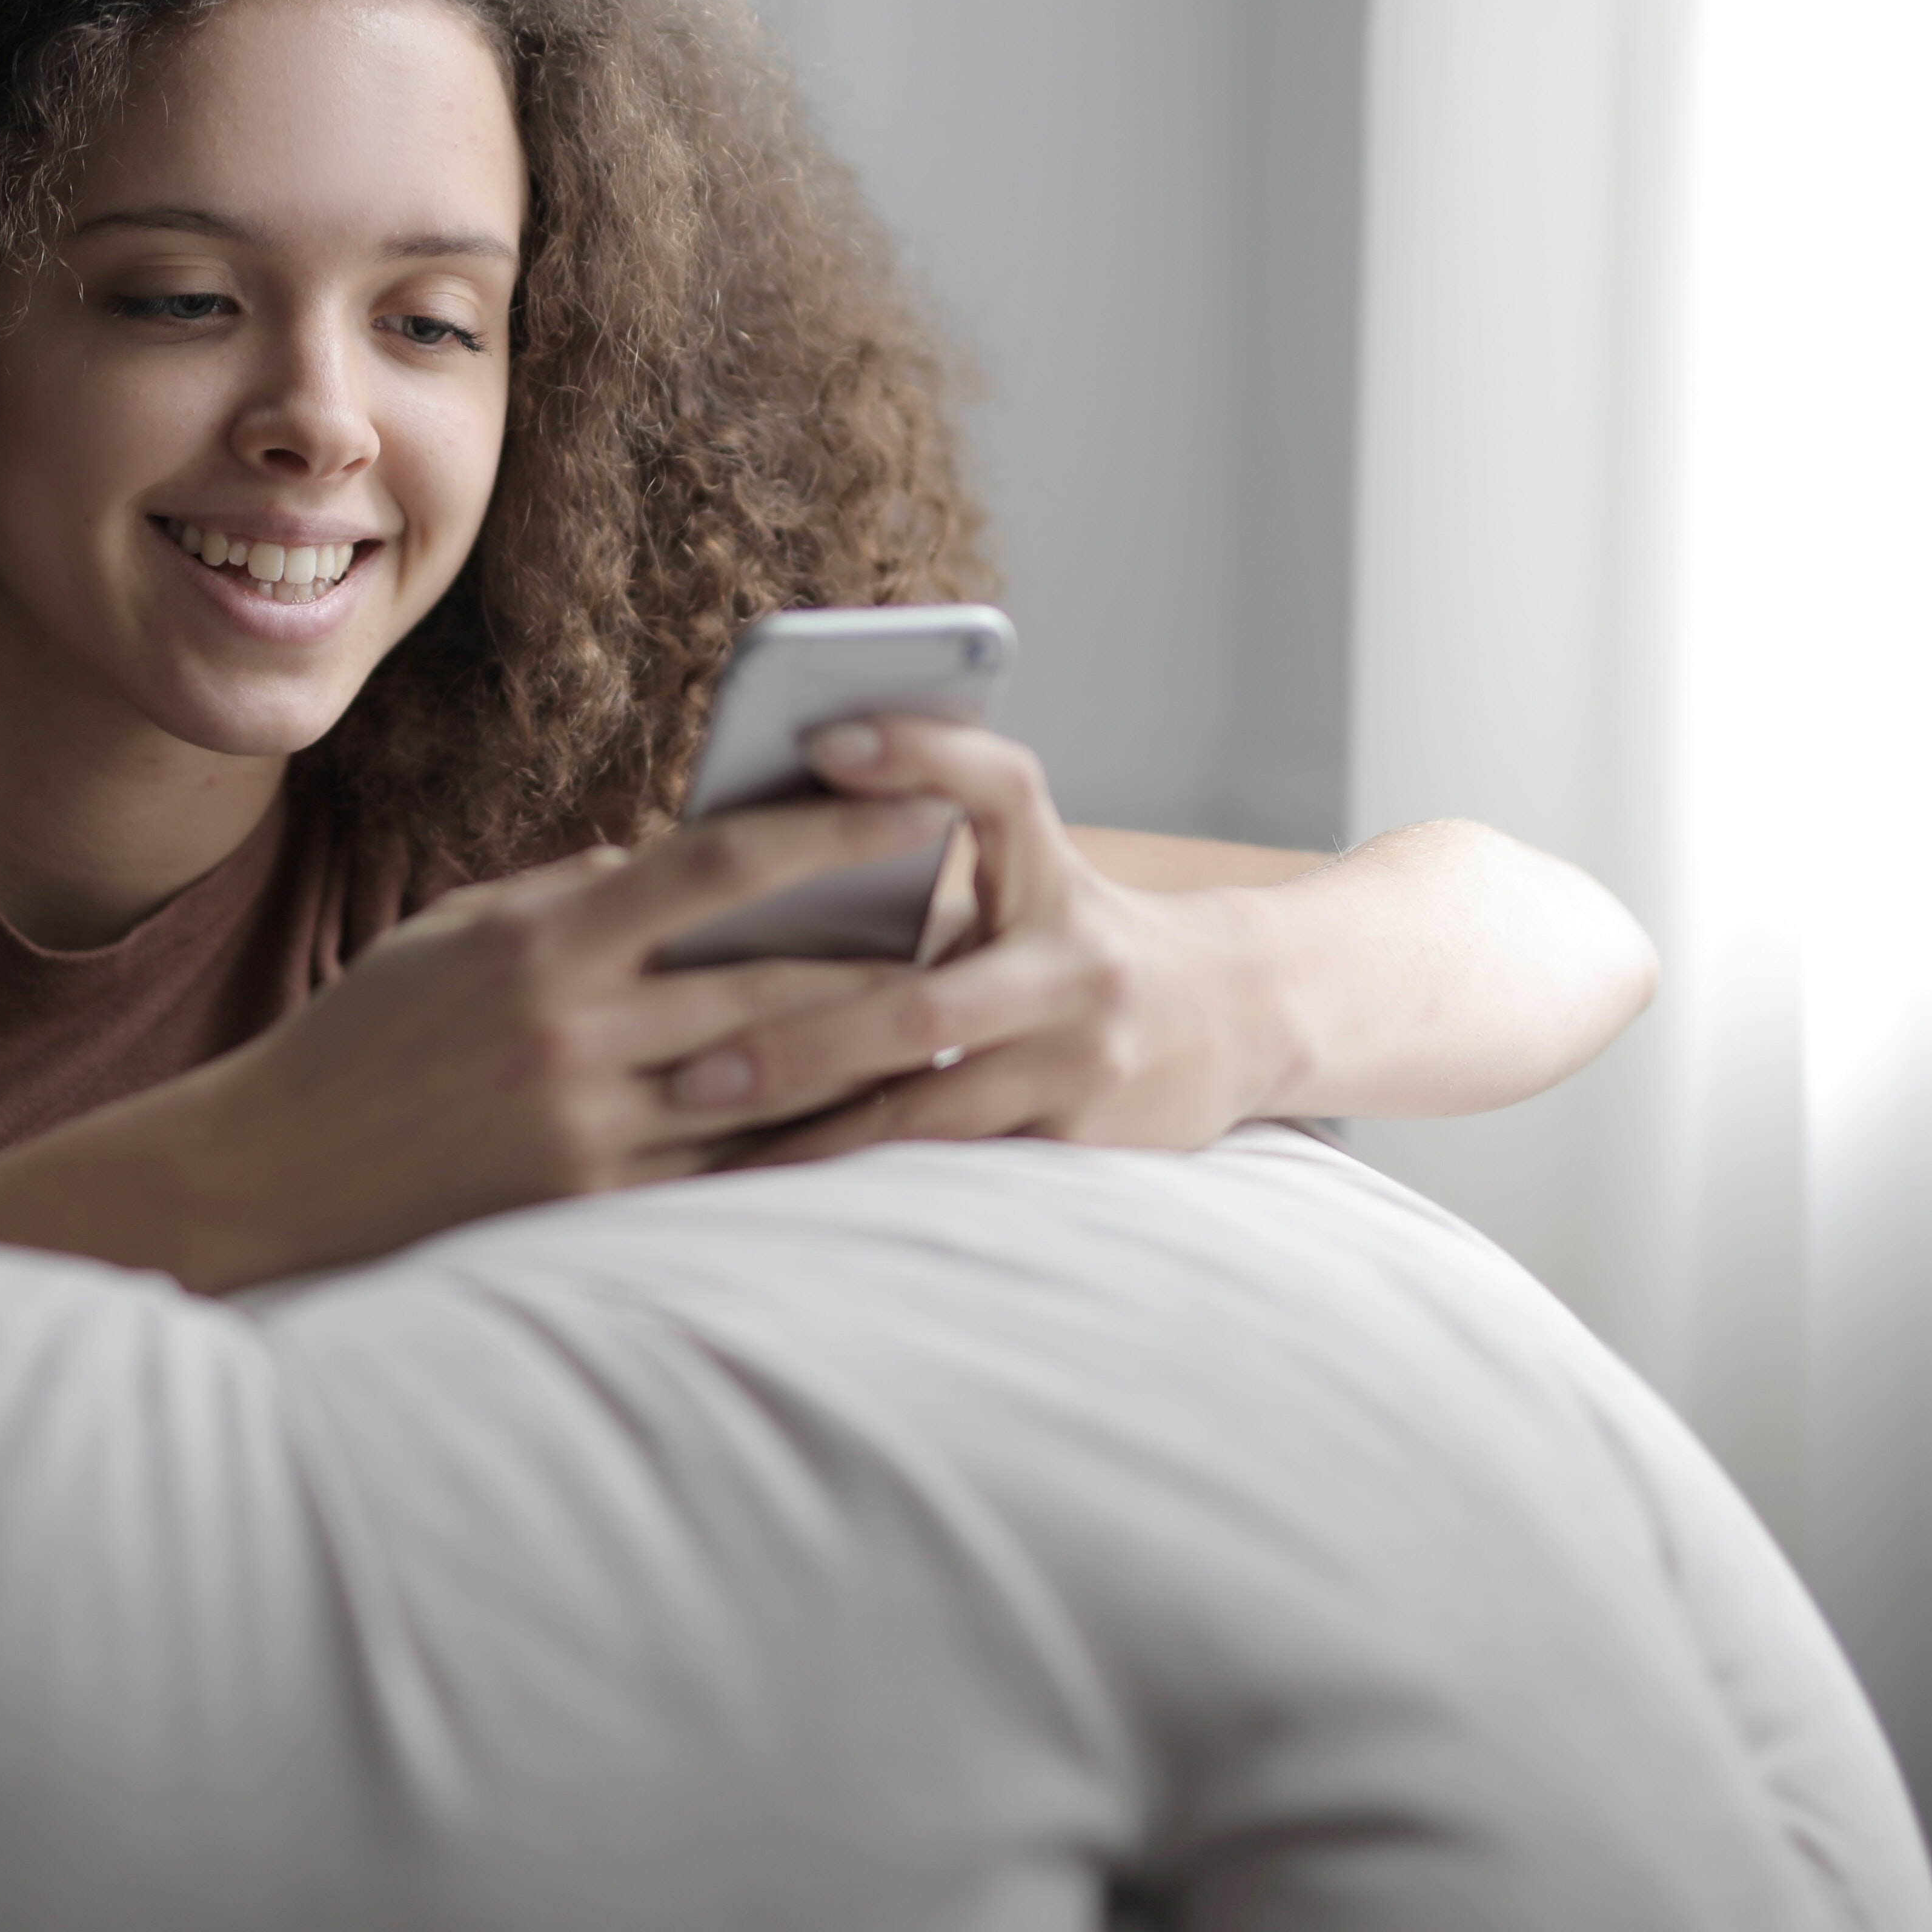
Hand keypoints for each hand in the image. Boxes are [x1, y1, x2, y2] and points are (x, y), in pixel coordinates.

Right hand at [175, 790, 989, 1279]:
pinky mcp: (593, 1218)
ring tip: (958, 1023)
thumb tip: (696, 862)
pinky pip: (732, 1183)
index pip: (716, 864)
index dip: (830, 828)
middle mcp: (576, 1038)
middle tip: (982, 922)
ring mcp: (590, 1138)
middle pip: (777, 983)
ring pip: (777, 1092)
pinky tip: (873, 1131)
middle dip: (892, 952)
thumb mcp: (461, 932)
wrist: (266, 1179)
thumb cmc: (368, 1040)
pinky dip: (807, 1152)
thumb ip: (581, 897)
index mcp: (545, 945)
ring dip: (876, 1060)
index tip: (918, 800)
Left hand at [708, 719, 1284, 1164]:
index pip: (998, 786)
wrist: (1241, 1017)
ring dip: (813, 1138)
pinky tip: (787, 1193)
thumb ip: (926, 861)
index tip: (823, 738)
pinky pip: (953, 1171)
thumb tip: (759, 835)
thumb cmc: (1083, 937)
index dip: (919, 752)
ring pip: (928, 1112)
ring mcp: (1085, 1063)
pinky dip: (866, 1178)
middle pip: (919, 1007)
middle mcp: (1076, 966)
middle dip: (796, 1045)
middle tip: (690, 1071)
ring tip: (715, 1150)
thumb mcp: (1031, 877)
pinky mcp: (1085, 1142)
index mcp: (1053, 875)